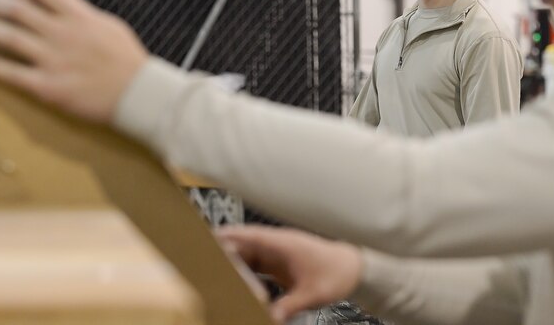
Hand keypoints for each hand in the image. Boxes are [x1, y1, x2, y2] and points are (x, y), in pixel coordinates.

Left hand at [0, 0, 148, 123]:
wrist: (138, 94)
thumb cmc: (128, 61)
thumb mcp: (109, 26)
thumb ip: (83, 11)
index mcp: (80, 18)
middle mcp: (62, 34)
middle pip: (19, 9)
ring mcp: (53, 60)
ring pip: (8, 37)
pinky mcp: (47, 86)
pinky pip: (10, 73)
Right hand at [216, 225, 362, 323]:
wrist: (353, 269)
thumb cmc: (336, 275)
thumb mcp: (313, 294)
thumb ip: (290, 305)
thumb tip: (270, 317)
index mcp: (282, 243)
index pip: (248, 236)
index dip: (227, 237)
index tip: (207, 240)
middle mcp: (276, 244)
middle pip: (242, 245)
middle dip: (222, 252)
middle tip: (199, 262)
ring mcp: (276, 252)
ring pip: (246, 254)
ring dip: (230, 262)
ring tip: (209, 272)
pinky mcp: (277, 262)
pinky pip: (253, 264)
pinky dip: (242, 271)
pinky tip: (230, 280)